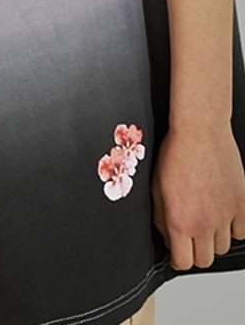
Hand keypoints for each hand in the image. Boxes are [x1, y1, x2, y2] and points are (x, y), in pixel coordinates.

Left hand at [152, 125, 244, 268]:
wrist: (200, 131)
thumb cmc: (175, 153)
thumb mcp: (156, 188)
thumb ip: (161, 218)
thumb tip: (167, 236)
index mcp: (180, 221)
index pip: (182, 262)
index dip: (177, 258)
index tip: (177, 252)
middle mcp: (205, 223)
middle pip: (204, 261)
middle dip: (195, 251)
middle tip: (190, 235)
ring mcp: (227, 215)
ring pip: (223, 247)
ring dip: (214, 238)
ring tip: (205, 217)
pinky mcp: (243, 204)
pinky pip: (241, 232)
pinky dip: (233, 226)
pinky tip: (222, 213)